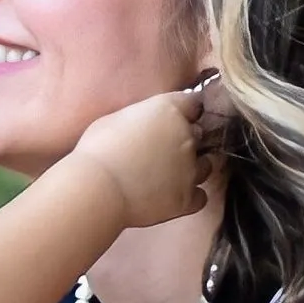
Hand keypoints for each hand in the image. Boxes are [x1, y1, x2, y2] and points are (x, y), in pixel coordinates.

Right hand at [74, 76, 225, 229]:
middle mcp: (187, 137)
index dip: (184, 112)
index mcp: (169, 111)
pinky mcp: (186, 198)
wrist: (99, 187)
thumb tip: (142, 124)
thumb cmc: (98, 150)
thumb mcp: (115, 118)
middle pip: (198, 135)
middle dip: (185, 140)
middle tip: (161, 151)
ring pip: (205, 165)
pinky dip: (191, 196)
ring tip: (170, 175)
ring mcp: (190, 169)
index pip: (193, 104)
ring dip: (193, 168)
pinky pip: (200, 196)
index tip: (174, 119)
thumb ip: (140, 118)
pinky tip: (174, 195)